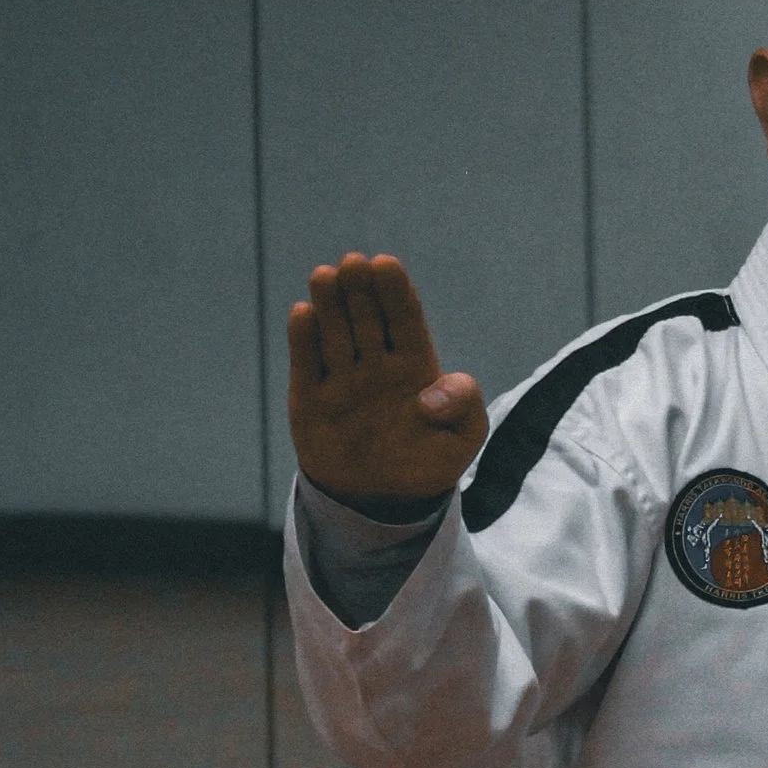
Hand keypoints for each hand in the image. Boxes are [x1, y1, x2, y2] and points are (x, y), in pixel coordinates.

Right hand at [287, 253, 487, 508]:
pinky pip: (306, 364)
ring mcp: (342, 379)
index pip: (405, 319)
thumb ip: (465, 407)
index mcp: (415, 365)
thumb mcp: (464, 440)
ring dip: (330, 304)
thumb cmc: (426, 465)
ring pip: (335, 334)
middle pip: (367, 318)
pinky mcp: (310, 398)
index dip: (395, 291)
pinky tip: (303, 313)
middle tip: (354, 263)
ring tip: (326, 275)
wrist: (382, 503)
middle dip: (361, 290)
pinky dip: (303, 340)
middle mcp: (375, 364)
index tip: (386, 265)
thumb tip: (429, 394)